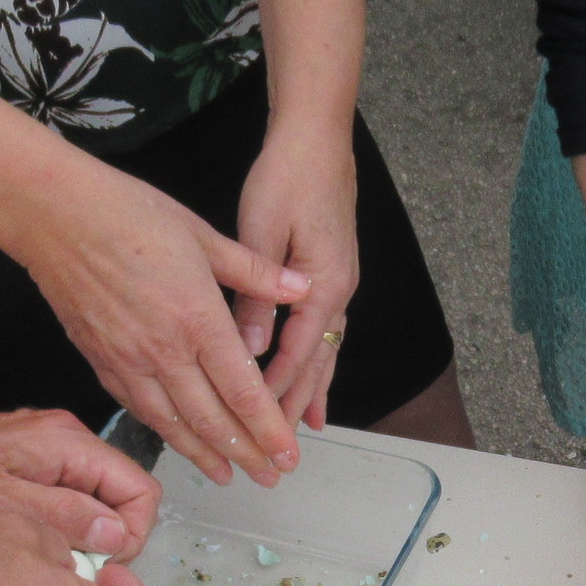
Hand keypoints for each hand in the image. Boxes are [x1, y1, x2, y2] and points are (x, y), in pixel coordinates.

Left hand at [0, 403, 161, 555]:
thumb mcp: (0, 510)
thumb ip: (66, 517)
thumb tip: (117, 534)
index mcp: (67, 443)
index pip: (142, 490)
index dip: (133, 536)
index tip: (98, 566)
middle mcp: (65, 438)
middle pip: (122, 495)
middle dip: (107, 538)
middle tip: (67, 568)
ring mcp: (47, 448)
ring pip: (95, 500)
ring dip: (80, 535)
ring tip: (42, 557)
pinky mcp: (28, 461)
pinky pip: (66, 497)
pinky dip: (58, 525)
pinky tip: (26, 543)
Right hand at [15, 151, 310, 487]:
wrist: (53, 215)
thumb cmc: (127, 213)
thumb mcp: (202, 233)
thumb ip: (255, 271)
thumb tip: (303, 287)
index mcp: (197, 319)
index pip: (242, 391)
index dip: (268, 430)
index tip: (288, 455)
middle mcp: (163, 350)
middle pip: (212, 419)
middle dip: (246, 455)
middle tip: (271, 478)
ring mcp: (128, 361)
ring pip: (173, 424)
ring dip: (204, 455)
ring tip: (229, 476)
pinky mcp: (100, 360)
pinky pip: (138, 409)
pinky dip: (164, 432)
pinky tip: (179, 442)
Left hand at [236, 119, 357, 429]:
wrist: (318, 137)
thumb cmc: (288, 174)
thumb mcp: (263, 230)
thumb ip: (255, 291)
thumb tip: (245, 346)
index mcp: (324, 284)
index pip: (297, 354)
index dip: (275, 393)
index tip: (256, 426)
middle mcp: (339, 290)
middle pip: (318, 362)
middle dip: (297, 405)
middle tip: (282, 448)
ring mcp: (340, 283)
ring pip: (327, 350)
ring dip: (313, 389)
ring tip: (305, 427)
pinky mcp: (332, 273)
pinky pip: (325, 331)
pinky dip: (318, 360)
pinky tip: (313, 376)